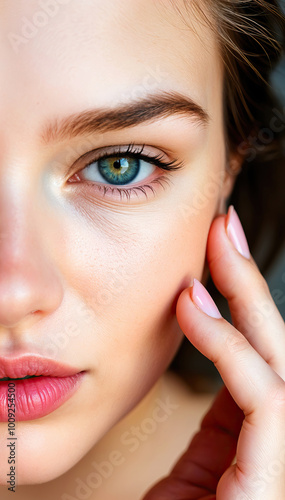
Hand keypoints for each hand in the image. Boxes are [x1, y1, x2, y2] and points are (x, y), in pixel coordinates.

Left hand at [142, 206, 284, 499]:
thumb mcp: (196, 471)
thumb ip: (214, 419)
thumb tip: (206, 350)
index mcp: (261, 438)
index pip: (259, 354)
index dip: (239, 300)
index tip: (213, 254)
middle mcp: (281, 438)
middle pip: (275, 344)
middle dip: (250, 281)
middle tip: (224, 226)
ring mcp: (283, 455)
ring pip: (277, 359)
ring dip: (244, 297)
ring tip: (214, 248)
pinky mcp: (274, 478)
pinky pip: (264, 398)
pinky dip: (229, 348)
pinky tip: (195, 307)